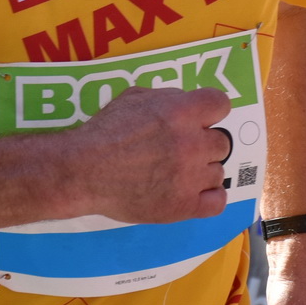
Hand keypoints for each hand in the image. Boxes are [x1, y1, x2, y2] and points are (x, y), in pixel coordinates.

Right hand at [75, 87, 232, 224]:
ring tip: (175, 173)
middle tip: (179, 150)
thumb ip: (167, 98)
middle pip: (221, 142)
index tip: (199, 119)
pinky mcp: (184, 206)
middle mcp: (191, 143)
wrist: (83, 171)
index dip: (210, 111)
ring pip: (217, 172)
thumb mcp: (134, 97)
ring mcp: (190, 177)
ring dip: (201, 171)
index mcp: (181, 112)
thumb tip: (187, 104)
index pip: (221, 104)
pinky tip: (193, 193)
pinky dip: (208, 197)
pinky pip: (217, 201)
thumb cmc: (104, 132)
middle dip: (202, 144)